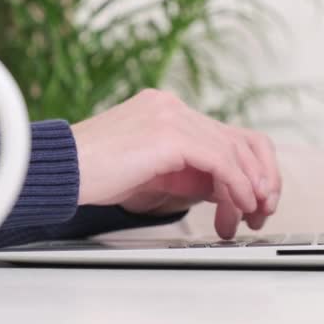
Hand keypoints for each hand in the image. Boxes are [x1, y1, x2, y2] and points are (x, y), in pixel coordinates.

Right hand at [71, 89, 281, 238]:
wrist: (62, 172)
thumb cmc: (97, 175)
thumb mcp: (155, 174)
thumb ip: (190, 174)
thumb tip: (225, 190)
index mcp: (168, 112)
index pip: (226, 135)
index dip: (250, 169)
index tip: (253, 200)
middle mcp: (173, 107)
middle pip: (240, 138)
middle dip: (260, 179)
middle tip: (261, 210)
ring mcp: (171, 116)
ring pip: (234, 150)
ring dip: (250, 187)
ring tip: (250, 215)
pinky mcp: (168, 133)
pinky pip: (220, 159)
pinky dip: (236, 185)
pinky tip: (238, 205)